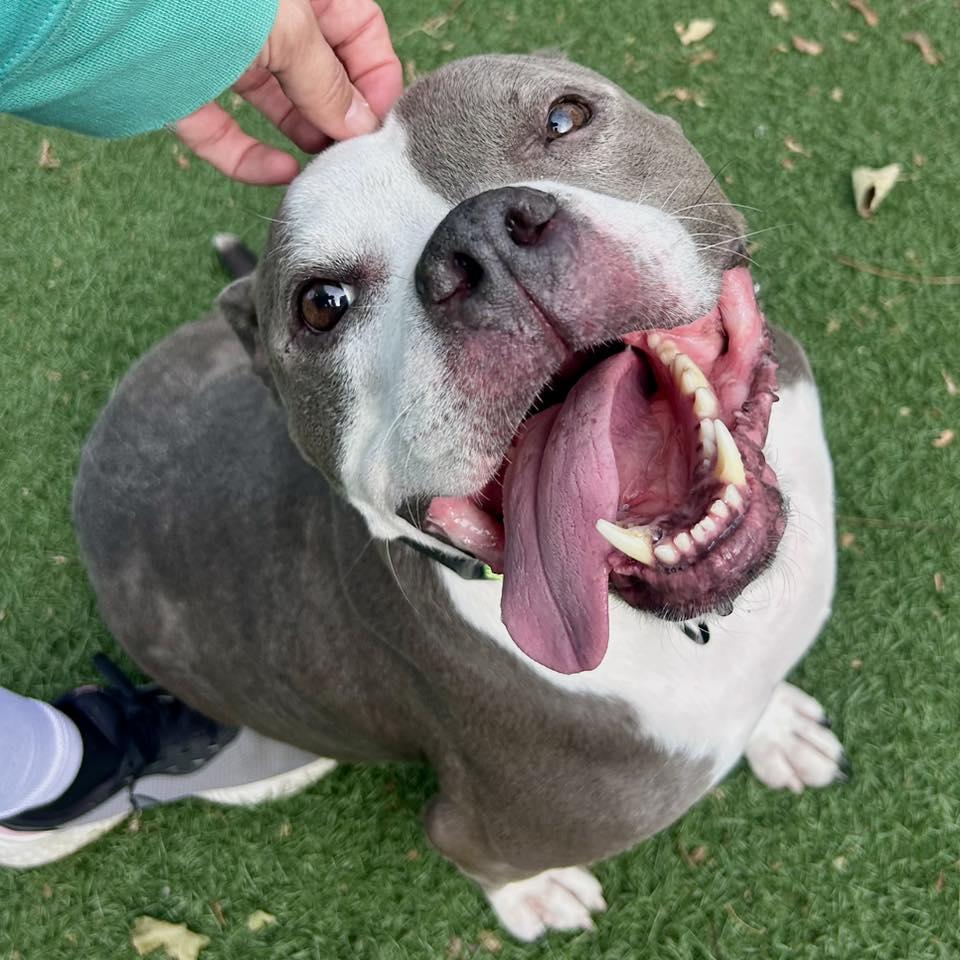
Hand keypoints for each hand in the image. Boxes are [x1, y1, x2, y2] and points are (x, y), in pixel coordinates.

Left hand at [174, 0, 401, 184]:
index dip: (377, 75)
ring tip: (325, 170)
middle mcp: (262, 16)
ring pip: (274, 100)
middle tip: (357, 156)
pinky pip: (224, 130)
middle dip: (340, 113)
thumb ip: (329, 81)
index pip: (359, 28)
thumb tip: (361, 126)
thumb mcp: (288, 30)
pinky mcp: (184, 88)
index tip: (382, 125)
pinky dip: (250, 157)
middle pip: (319, 69)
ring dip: (302, 137)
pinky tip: (278, 174)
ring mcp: (220, 49)